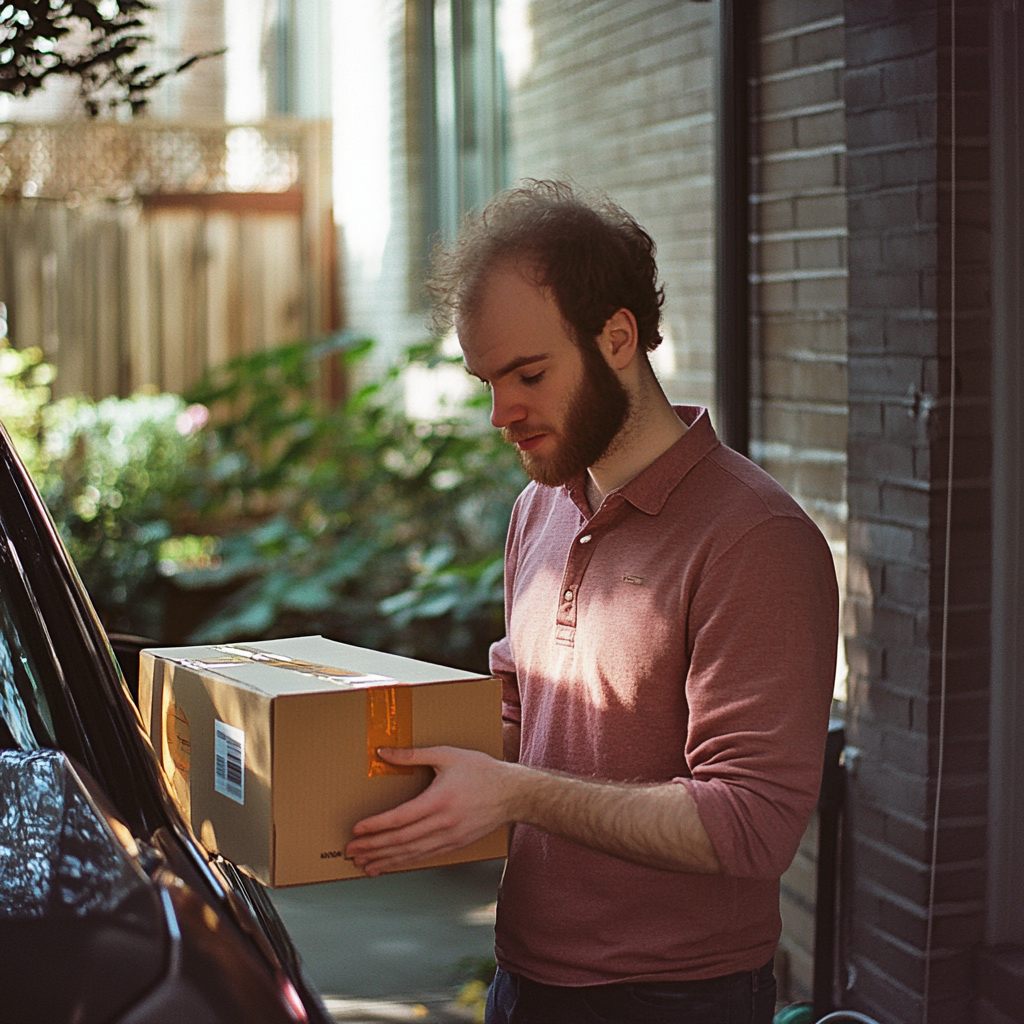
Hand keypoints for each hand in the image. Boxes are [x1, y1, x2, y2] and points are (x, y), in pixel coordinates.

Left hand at [344, 745, 520, 876]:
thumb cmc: (481, 771)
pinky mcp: (455, 844)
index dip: (376, 826)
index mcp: (439, 800)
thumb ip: (414, 754)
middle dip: (374, 847)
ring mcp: (450, 837)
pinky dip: (405, 862)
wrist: (514, 793)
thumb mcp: (448, 755)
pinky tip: (391, 864)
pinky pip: (425, 856)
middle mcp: (443, 823)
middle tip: (352, 852)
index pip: (400, 818)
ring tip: (365, 864)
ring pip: (411, 853)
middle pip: (401, 840)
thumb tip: (384, 752)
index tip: (357, 830)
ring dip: (386, 860)